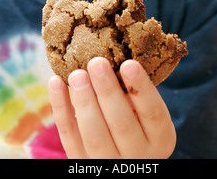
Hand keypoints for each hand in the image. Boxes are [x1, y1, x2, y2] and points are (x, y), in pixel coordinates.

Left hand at [48, 57, 175, 158]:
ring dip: (84, 100)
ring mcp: (108, 163)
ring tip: (77, 73)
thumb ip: (136, 93)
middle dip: (107, 91)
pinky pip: (68, 136)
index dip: (141, 88)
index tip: (129, 63)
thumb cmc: (137, 123)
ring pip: (94, 134)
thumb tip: (118, 53)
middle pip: (121, 123)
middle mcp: (137, 155)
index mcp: (160, 138)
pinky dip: (60, 107)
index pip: (152, 113)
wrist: (123, 162)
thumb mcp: (147, 114)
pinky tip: (56, 82)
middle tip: (97, 62)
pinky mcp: (81, 162)